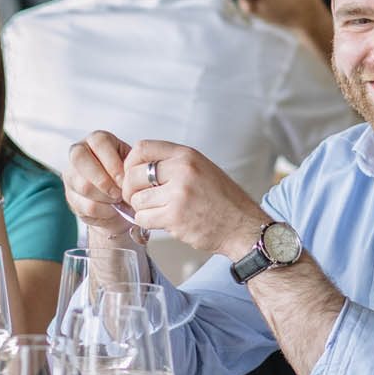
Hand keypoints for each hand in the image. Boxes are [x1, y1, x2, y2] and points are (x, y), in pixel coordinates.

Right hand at [63, 130, 136, 234]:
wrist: (121, 201)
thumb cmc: (127, 176)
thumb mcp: (132, 165)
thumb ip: (129, 166)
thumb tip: (126, 179)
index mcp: (97, 139)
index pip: (99, 142)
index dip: (112, 162)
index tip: (125, 179)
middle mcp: (79, 152)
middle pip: (80, 158)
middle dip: (103, 179)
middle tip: (119, 192)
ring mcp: (71, 174)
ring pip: (83, 185)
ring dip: (105, 196)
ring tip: (119, 200)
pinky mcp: (71, 197)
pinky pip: (86, 205)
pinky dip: (104, 211)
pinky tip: (113, 209)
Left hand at [119, 140, 268, 259]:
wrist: (243, 226)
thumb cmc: (223, 200)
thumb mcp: (202, 169)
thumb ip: (174, 163)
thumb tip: (138, 166)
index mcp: (188, 156)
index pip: (142, 148)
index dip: (130, 163)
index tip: (133, 175)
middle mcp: (182, 171)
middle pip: (133, 175)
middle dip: (131, 189)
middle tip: (139, 198)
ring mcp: (178, 194)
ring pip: (137, 199)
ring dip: (142, 208)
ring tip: (158, 211)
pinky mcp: (175, 217)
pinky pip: (143, 218)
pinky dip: (148, 222)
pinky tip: (163, 221)